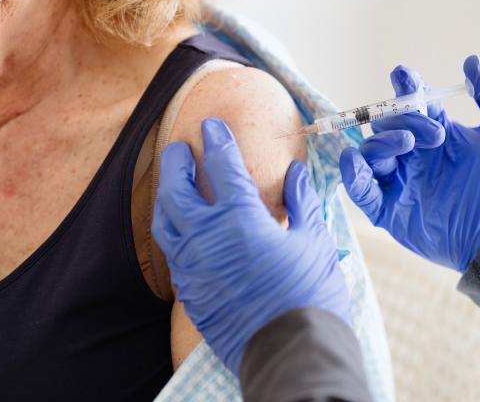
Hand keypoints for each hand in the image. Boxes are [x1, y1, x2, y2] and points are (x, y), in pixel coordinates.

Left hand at [152, 118, 349, 374]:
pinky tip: (185, 232)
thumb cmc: (310, 296)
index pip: (221, 166)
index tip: (212, 125)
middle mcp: (207, 239)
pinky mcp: (191, 294)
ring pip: (165, 224)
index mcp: (240, 219)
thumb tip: (294, 174)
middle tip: (182, 149)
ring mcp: (193, 268)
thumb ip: (301, 202)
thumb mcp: (314, 242)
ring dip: (168, 198)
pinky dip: (176, 235)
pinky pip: (174, 256)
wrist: (291, 354)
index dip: (217, 141)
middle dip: (176, 163)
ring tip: (174, 185)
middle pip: (177, 189)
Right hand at [340, 55, 479, 271]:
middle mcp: (414, 154)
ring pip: (370, 152)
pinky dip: (352, 175)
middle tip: (436, 134)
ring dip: (382, 143)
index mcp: (436, 132)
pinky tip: (356, 163)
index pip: (411, 102)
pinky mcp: (390, 210)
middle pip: (386, 124)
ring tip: (408, 147)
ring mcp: (400, 181)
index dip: (404, 86)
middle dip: (403, 121)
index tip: (403, 75)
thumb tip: (473, 62)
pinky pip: (360, 190)